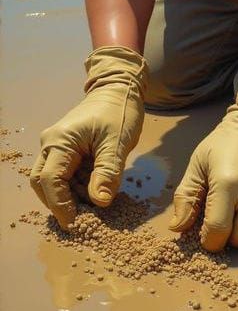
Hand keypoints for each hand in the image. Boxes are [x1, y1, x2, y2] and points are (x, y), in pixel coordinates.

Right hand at [29, 46, 147, 228]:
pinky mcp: (65, 147)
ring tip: (90, 205)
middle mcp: (50, 143)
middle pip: (43, 182)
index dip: (61, 205)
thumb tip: (100, 202)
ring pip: (50, 179)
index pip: (51, 180)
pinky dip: (73, 185)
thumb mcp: (118, 142)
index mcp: (60, 141)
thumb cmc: (120, 111)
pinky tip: (91, 190)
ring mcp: (55, 145)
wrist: (120, 88)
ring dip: (67, 195)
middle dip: (59, 202)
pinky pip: (62, 171)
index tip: (75, 223)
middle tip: (81, 218)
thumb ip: (108, 172)